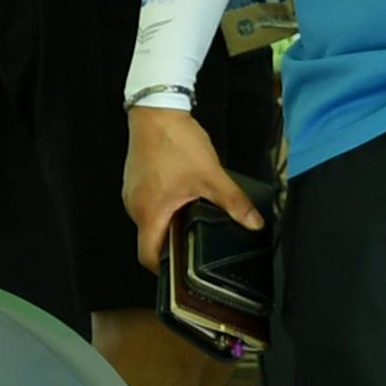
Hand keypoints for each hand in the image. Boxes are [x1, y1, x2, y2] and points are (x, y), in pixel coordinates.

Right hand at [126, 104, 258, 266]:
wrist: (155, 112)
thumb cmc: (177, 144)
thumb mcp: (211, 175)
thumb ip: (234, 202)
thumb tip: (254, 224)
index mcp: (149, 213)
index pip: (149, 256)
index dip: (165, 270)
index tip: (183, 273)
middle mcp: (133, 207)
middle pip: (149, 239)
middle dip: (172, 245)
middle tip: (198, 244)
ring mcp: (131, 193)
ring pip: (148, 221)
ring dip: (167, 224)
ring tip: (193, 218)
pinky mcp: (133, 182)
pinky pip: (146, 205)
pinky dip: (162, 209)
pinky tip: (182, 197)